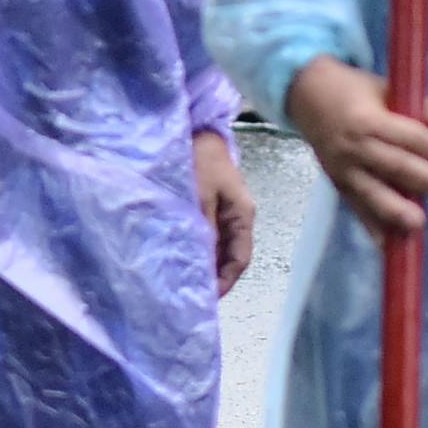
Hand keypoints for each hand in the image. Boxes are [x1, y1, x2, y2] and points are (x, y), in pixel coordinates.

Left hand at [192, 126, 254, 292]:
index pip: (240, 259)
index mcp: (243, 215)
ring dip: (207, 263)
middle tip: (192, 294)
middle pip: (231, 256)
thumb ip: (204, 230)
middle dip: (215, 276)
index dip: (226, 281)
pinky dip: (200, 248)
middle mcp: (238, 217)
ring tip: (186, 280)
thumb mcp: (201, 197)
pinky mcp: (211, 205)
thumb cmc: (201, 160)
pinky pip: (209, 235)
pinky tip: (184, 256)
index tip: (208, 298)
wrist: (197, 129)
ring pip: (220, 247)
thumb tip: (203, 263)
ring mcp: (225, 211)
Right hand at [284, 55, 427, 244]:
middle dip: (423, 179)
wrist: (306, 95)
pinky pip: (357, 210)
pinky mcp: (338, 186)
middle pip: (396, 168)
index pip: (411, 139)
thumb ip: (426, 106)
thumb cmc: (353, 90)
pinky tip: (387, 245)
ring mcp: (345, 170)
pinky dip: (372, 228)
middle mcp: (356, 148)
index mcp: (371, 120)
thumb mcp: (388, 90)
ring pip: (374, 194)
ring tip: (417, 222)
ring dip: (397, 210)